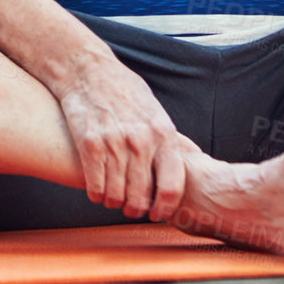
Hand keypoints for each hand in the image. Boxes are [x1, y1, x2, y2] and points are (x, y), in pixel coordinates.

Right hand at [54, 56, 187, 222]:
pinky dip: (96, 194)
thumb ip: (173, 138)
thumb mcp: (156, 111)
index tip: (157, 214)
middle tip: (131, 208)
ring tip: (113, 198)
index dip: (164, 208)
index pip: (171, 186)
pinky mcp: (90, 143)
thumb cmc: (124, 90)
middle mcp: (141, 140)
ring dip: (114, 202)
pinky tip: (97, 189)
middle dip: (135, 209)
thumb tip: (196, 158)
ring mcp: (114, 142)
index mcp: (163, 133)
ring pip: (117, 195)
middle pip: (141, 197)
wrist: (87, 69)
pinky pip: (95, 185)